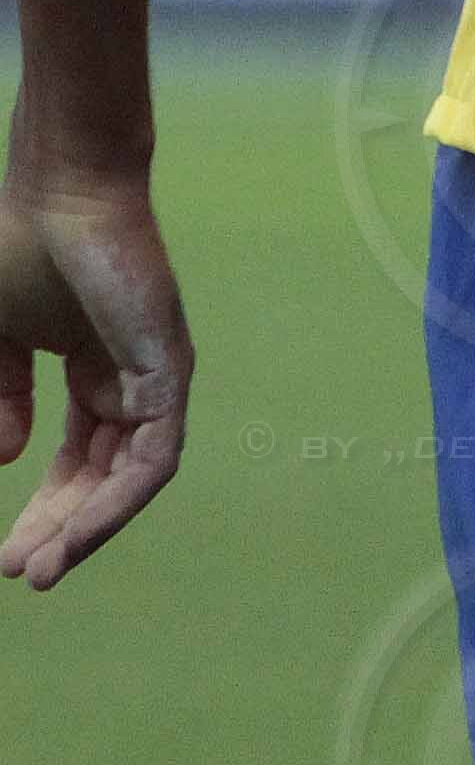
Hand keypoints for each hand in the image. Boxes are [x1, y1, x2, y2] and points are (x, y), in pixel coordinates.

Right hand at [0, 171, 188, 587]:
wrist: (59, 192)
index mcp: (91, 368)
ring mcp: (154, 373)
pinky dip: (118, 500)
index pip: (77, 456)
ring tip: (43, 569)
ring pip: (132, 476)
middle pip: (103, 474)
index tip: (8, 552)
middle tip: (22, 572)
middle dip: (62, 527)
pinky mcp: (169, 367)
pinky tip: (77, 535)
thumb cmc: (22, 250)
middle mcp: (129, 376)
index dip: (46, 504)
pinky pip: (154, 455)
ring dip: (88, 527)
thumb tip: (6, 457)